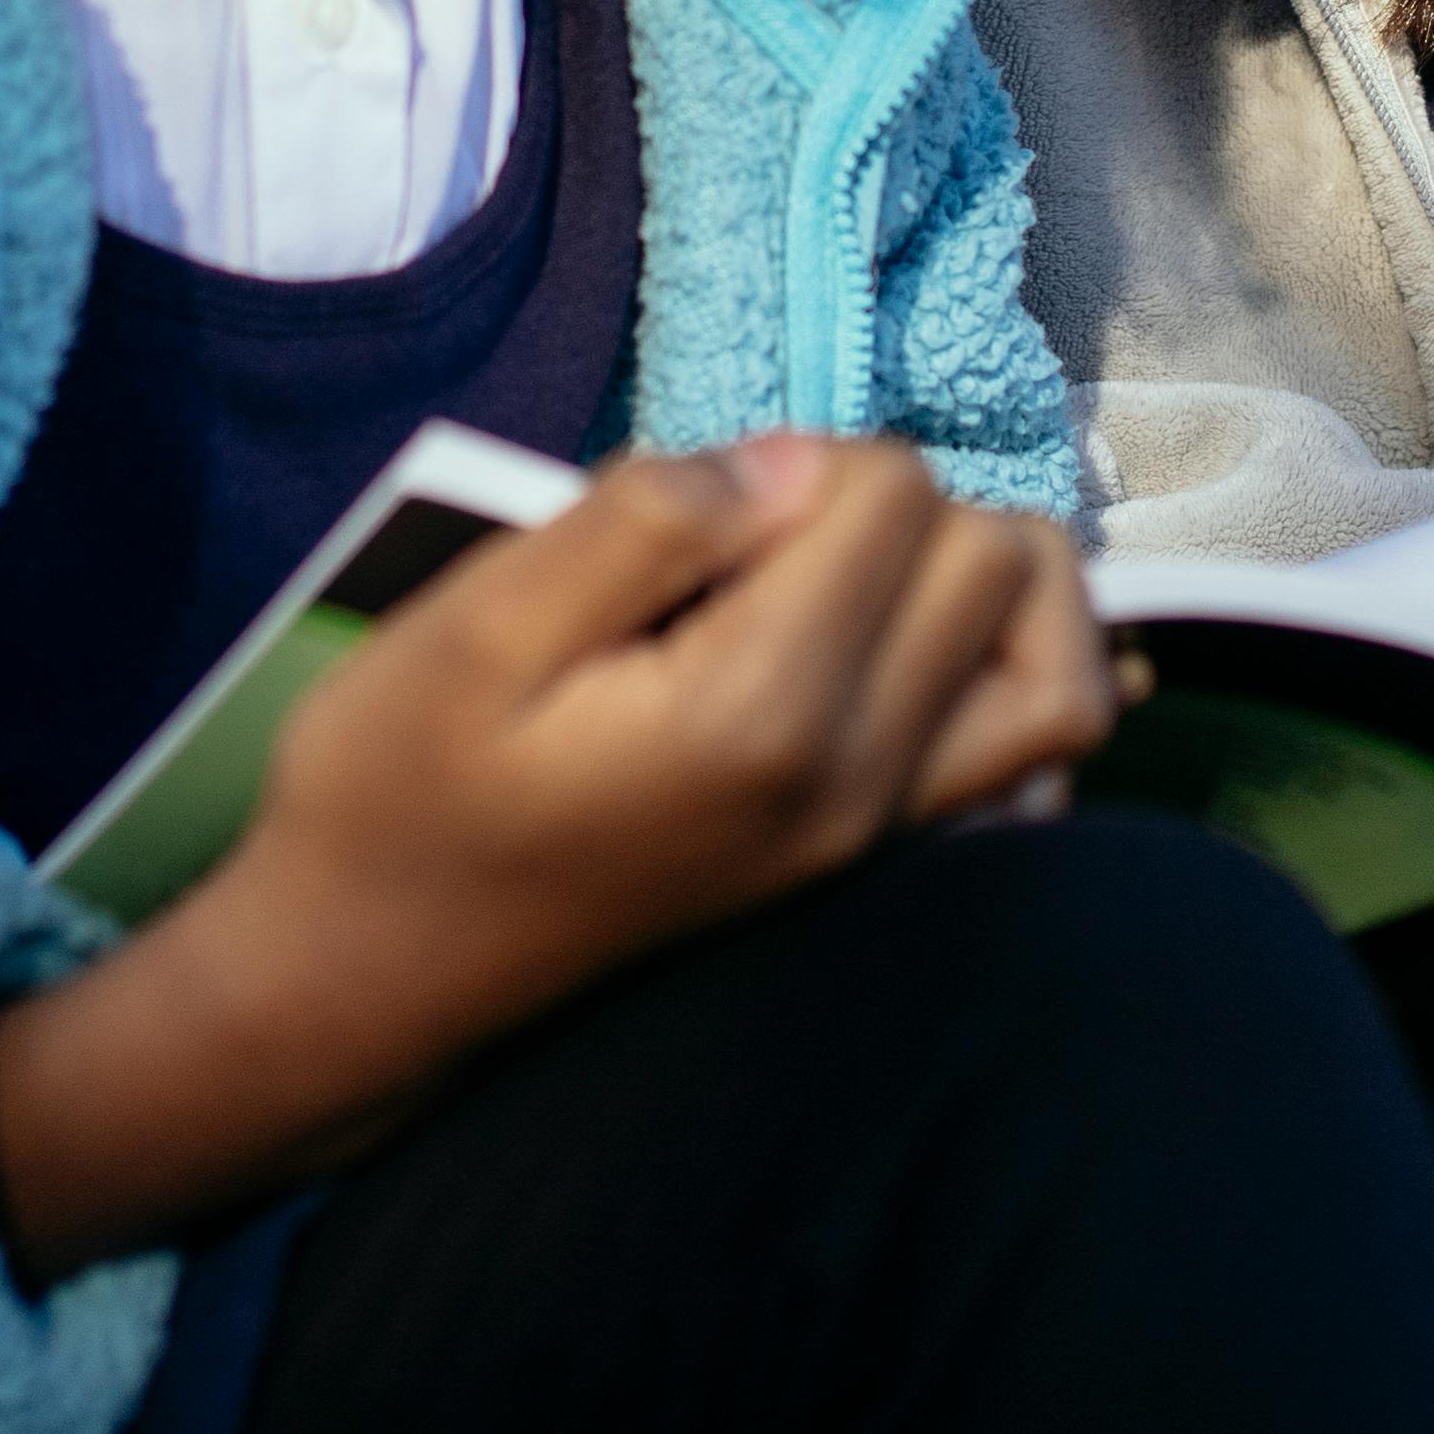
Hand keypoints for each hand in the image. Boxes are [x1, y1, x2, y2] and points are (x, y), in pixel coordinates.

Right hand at [0, 434, 1111, 1268]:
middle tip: (764, 539)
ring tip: (855, 578)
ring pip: (1064, 673)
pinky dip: (1006, 687)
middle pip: (1001, 561)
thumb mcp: (476, 620)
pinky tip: (909, 659)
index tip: (701, 514)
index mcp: (763, 713)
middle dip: (899, 506)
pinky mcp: (879, 870)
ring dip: (988, 585)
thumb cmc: (395, 790)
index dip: (805, 457)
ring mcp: (884, 844)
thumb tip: (790, 466)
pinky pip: (1033, 768)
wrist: (369, 976)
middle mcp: (859, 786)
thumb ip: (648, 519)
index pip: (900, 496)